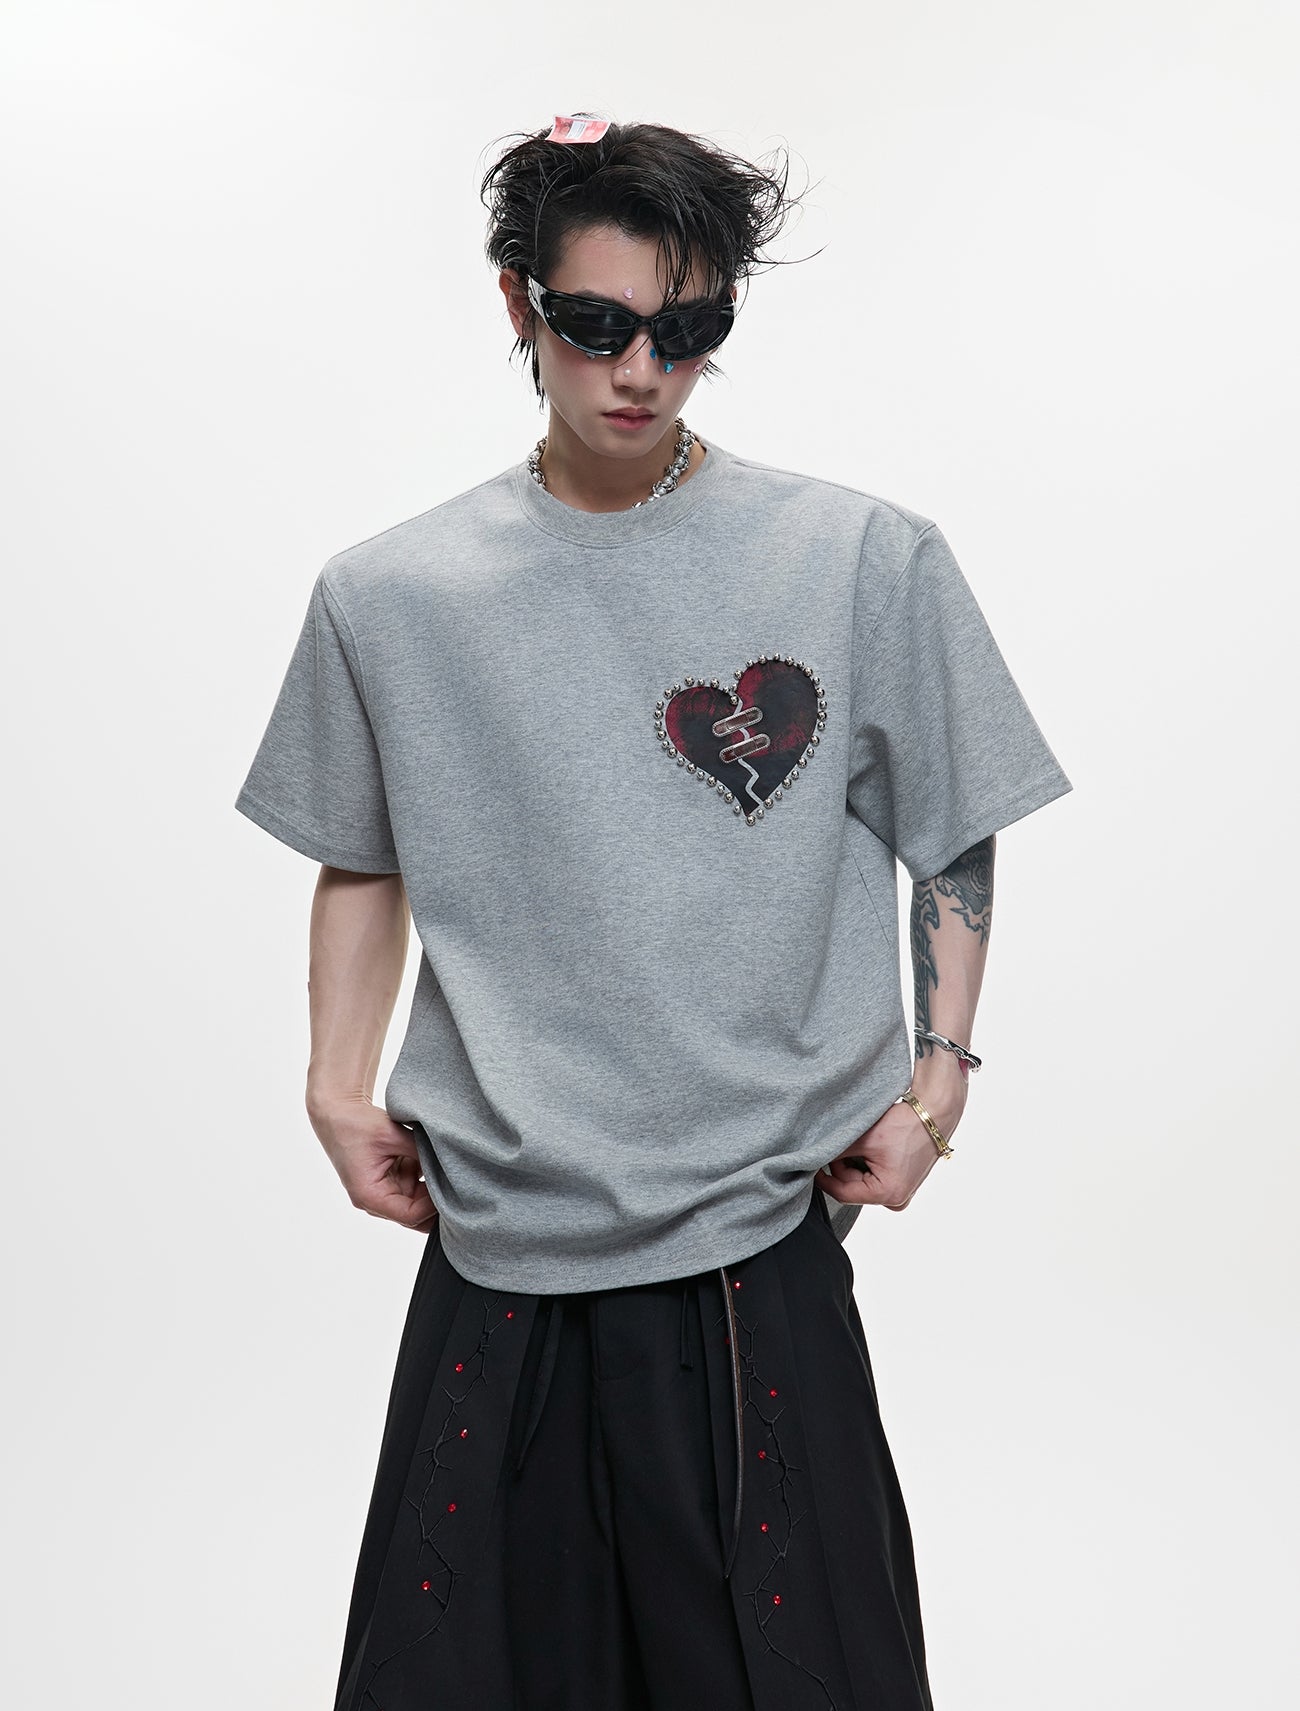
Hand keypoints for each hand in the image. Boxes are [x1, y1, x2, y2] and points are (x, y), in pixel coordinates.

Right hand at [308, 1094, 438, 1233]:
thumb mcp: (393, 1136)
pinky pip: (410, 1186)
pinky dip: (420, 1173)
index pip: (411, 1215)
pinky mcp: (385, 1182)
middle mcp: (373, 1201)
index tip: (450, 1184)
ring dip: (426, 1184)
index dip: (434, 1204)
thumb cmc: (357, 1124)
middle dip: (433, 1198)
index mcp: (369, 1196)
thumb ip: (421, 1153)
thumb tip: (450, 1165)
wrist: (337, 1112)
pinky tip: (421, 1155)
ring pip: (415, 1201)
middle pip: (414, 1214)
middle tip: (452, 1178)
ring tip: (433, 1160)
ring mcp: (380, 1193)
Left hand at [820, 1067, 965, 1211]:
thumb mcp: (865, 1138)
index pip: (843, 1193)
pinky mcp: (903, 1183)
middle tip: (839, 1144)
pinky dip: (866, 1165)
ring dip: (854, 1165)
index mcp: (889, 1194)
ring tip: (859, 1143)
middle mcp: (897, 1200)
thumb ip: (837, 1151)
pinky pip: (874, 1179)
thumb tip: (813, 1156)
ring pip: (862, 1183)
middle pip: (852, 1189)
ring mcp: (901, 1193)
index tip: (811, 1166)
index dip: (824, 1180)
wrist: (935, 1113)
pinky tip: (869, 1148)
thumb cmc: (906, 1125)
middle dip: (841, 1168)